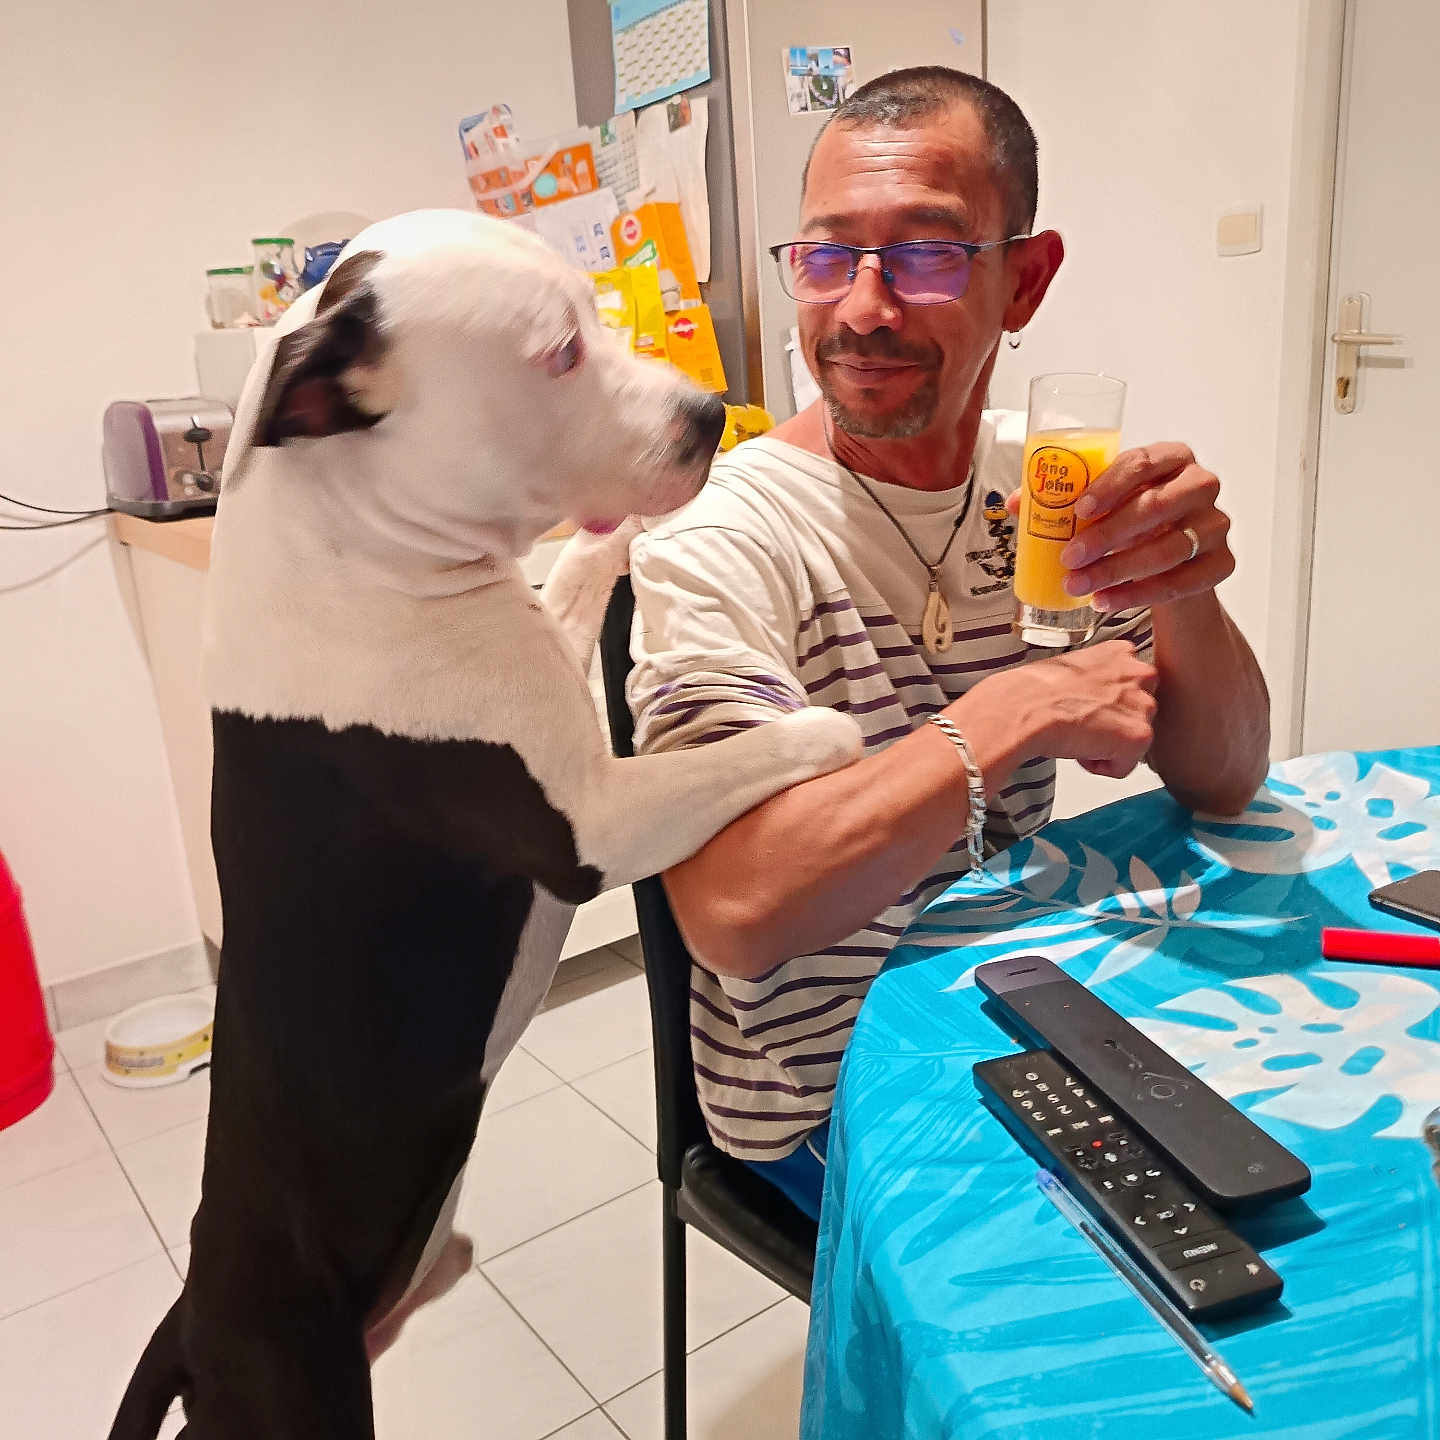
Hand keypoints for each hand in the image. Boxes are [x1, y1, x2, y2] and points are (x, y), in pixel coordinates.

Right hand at [1002, 640, 1157, 778]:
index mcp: (1120, 652)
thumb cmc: (1032, 691)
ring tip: (1077, 735)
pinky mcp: (1139, 735)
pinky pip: (1124, 766)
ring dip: (1105, 745)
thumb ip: (1096, 680)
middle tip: (1081, 724)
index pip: (1130, 685)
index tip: (1086, 707)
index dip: (1105, 703)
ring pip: (1131, 739)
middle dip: (1112, 724)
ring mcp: (1143, 705)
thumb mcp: (1070, 670)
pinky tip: (1079, 749)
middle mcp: (1139, 674)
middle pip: (1136, 713)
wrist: (1024, 709)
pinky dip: (1100, 766)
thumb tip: (1094, 699)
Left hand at [1005, 443, 1233, 612]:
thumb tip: (1015, 504)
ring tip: (1078, 585)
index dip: (1110, 485)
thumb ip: (1063, 497)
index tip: (1079, 510)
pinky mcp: (1222, 563)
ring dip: (1118, 570)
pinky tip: (1106, 601)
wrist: (1171, 560)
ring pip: (1170, 548)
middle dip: (1108, 535)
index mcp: (1171, 457)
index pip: (1143, 461)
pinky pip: (1182, 581)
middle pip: (1157, 506)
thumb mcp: (1104, 503)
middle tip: (1070, 557)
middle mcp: (1200, 484)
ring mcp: (1216, 524)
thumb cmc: (1132, 520)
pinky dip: (1139, 594)